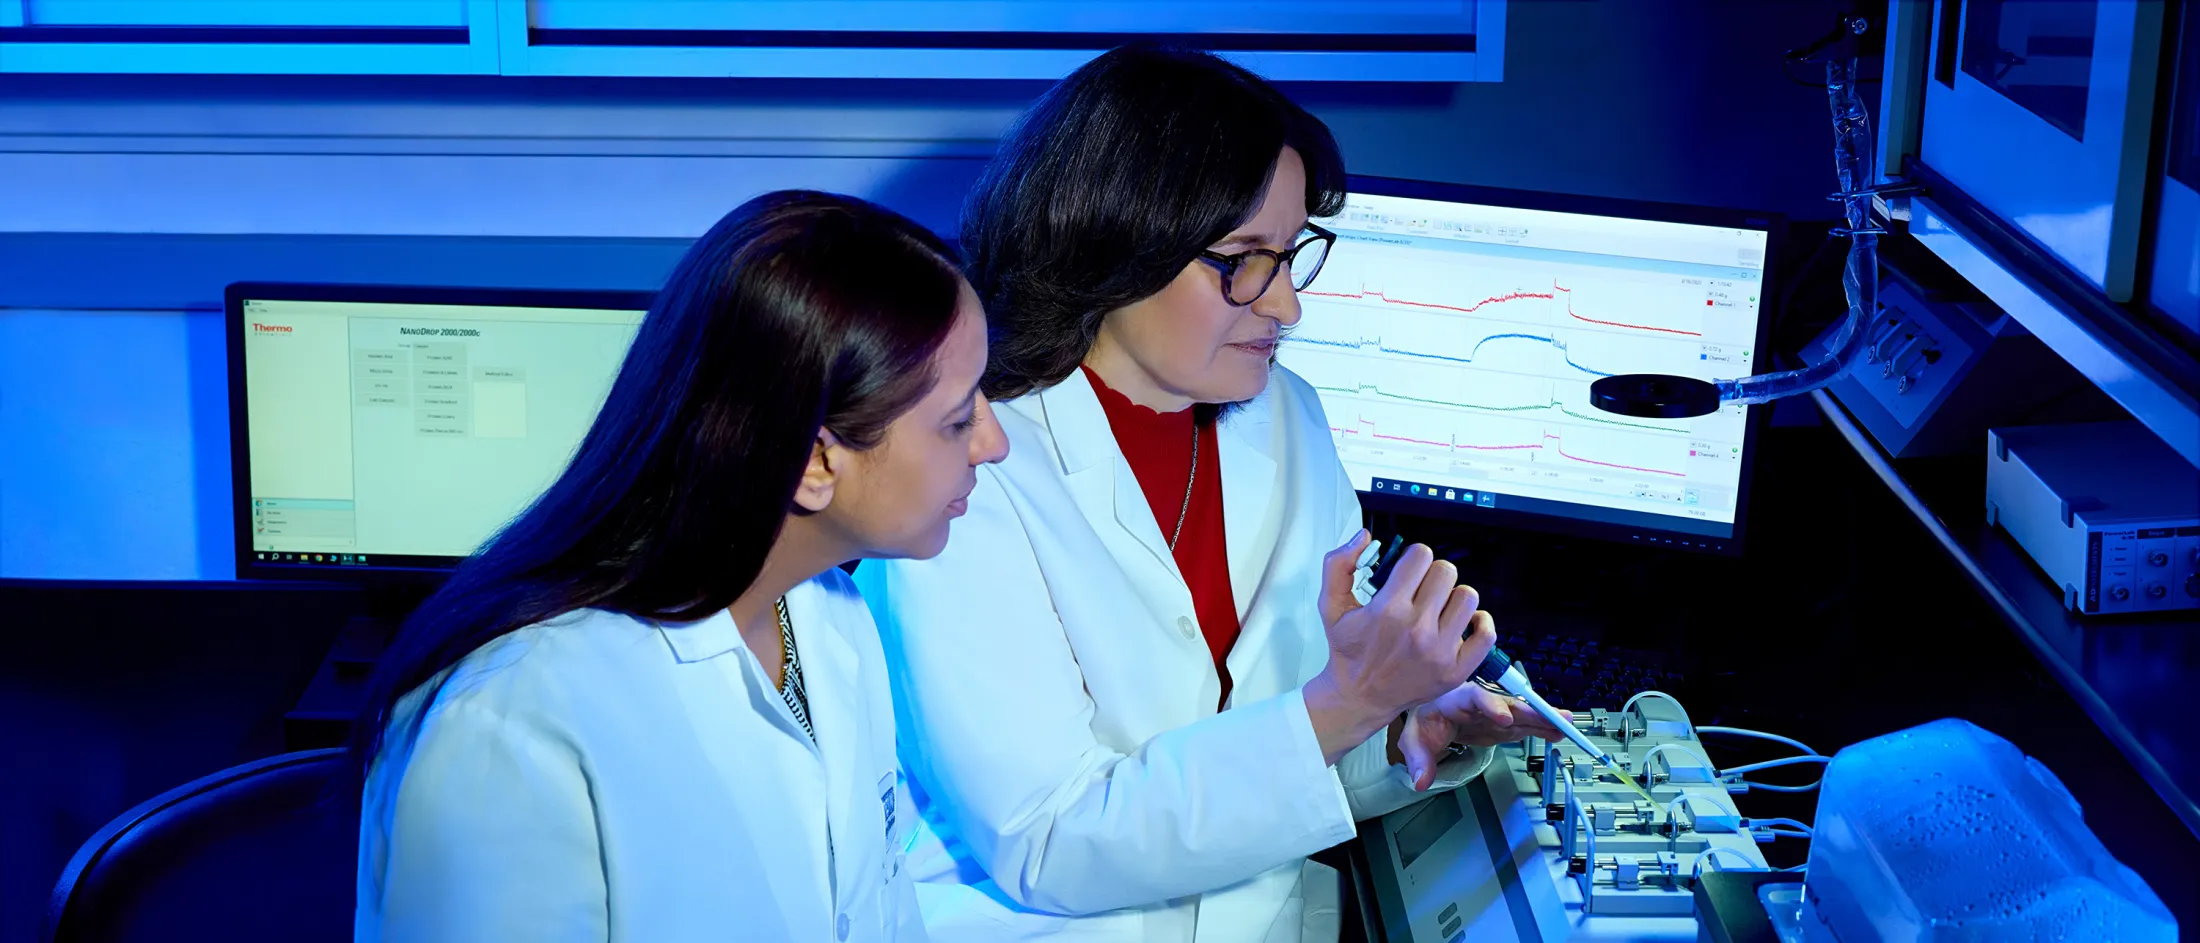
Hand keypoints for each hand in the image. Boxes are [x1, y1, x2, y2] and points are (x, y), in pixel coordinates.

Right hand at [1303, 531, 1486, 764]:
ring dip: (1453, 597)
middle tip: (1420, 591)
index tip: (1408, 571)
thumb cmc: (1348, 650)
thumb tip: (1364, 537)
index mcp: (1388, 609)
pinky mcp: (1456, 670)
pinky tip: (1462, 622)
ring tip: (1437, 608)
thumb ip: (1338, 565)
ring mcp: (1440, 651)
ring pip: (1467, 597)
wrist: (1359, 696)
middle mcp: (1417, 629)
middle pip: (1446, 571)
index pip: (1420, 556)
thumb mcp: (1330, 605)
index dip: (1413, 559)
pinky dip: (1480, 623)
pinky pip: (1486, 633)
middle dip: (1432, 575)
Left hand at [1395, 680, 1575, 789]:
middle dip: (1530, 710)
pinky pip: (1526, 725)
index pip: (1475, 698)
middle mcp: (1481, 702)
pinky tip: (1558, 732)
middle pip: (1507, 703)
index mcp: (1457, 699)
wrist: (1433, 716)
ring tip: (1565, 723)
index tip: (1504, 718)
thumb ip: (1419, 759)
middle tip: (1551, 717)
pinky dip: (1542, 728)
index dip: (1491, 706)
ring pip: (1522, 713)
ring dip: (1544, 718)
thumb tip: (1421, 780)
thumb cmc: (1426, 720)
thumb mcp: (1415, 739)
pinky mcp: (1504, 725)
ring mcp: (1495, 713)